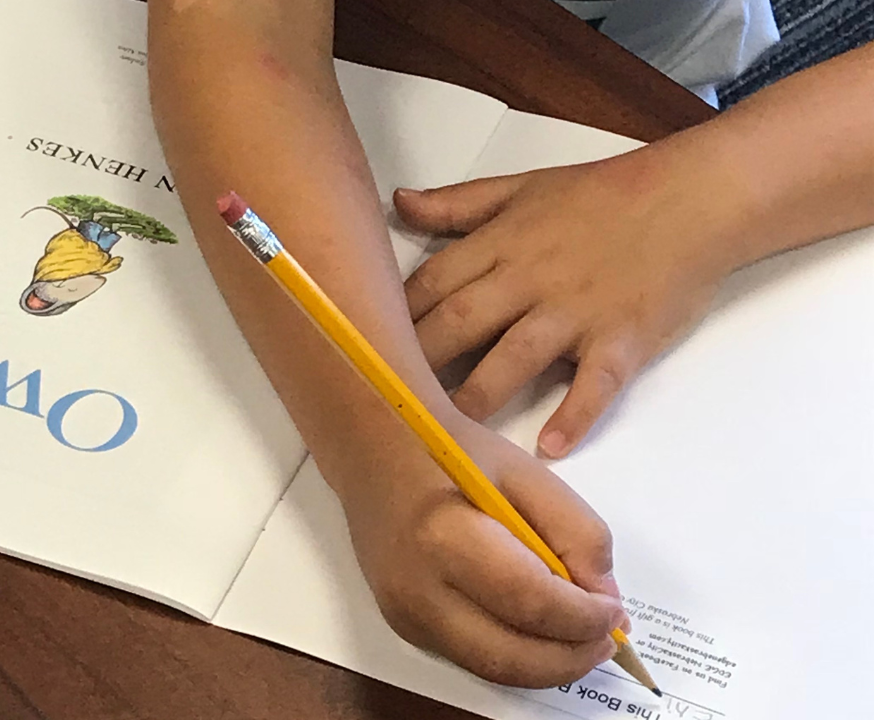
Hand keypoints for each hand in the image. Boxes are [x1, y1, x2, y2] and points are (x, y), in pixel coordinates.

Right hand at [325, 407, 628, 687]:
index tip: (615, 612)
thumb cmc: (450, 452)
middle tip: (607, 639)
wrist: (372, 452)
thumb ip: (577, 532)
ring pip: (491, 670)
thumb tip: (604, 599)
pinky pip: (473, 658)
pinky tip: (539, 630)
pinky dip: (516, 655)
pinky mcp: (403, 625)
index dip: (583, 618)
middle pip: (508, 657)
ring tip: (580, 638)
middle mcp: (416, 588)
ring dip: (547, 666)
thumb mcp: (526, 473)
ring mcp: (404, 614)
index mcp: (444, 537)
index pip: (529, 602)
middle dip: (571, 658)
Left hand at [393, 149, 740, 457]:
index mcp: (502, 244)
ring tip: (448, 434)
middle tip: (385, 398)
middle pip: (461, 322)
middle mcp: (531, 279)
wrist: (695, 197)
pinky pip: (596, 383)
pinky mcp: (623, 340)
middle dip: (419, 360)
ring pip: (516, 357)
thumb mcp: (524, 187)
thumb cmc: (605, 195)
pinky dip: (575, 414)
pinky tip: (549, 447)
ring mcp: (577, 312)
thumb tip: (399, 203)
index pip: (433, 284)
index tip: (364, 348)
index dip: (394, 317)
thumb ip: (459, 204)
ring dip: (479, 395)